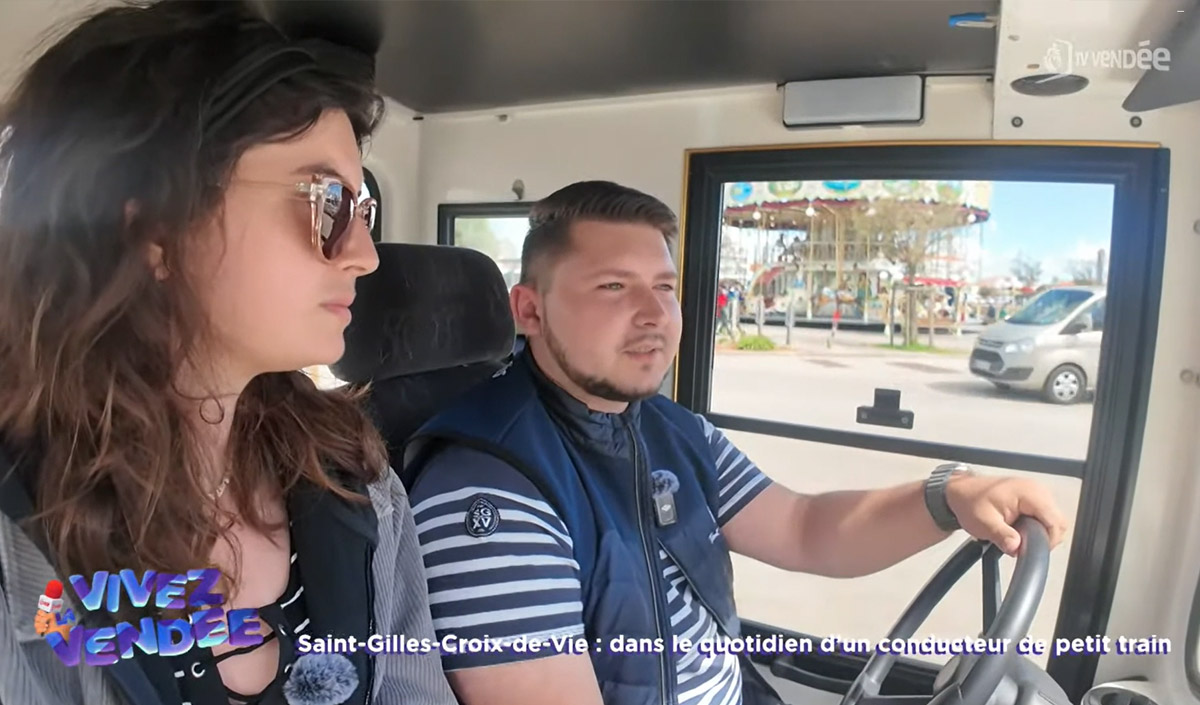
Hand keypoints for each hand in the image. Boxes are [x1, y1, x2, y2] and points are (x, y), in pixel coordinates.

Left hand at [945, 473, 1068, 555]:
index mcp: (1029, 493)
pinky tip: (1019, 530)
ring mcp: (1037, 493)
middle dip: (1042, 539)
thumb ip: (1002, 535)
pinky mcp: (1033, 498)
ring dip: (1039, 534)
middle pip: (1058, 523)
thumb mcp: (983, 523)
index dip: (1046, 541)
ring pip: (1053, 522)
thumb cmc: (969, 502)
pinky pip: (1045, 518)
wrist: (960, 493)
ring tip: (1016, 535)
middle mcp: (1037, 490)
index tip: (1029, 549)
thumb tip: (1016, 547)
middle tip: (1021, 545)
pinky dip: (1036, 527)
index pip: (1054, 522)